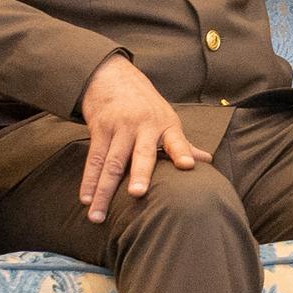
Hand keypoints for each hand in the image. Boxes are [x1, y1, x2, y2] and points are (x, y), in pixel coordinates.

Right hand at [77, 52, 209, 221]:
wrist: (113, 77)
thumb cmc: (145, 106)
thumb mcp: (166, 120)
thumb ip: (183, 144)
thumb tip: (207, 161)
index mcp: (165, 126)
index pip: (177, 141)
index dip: (183, 152)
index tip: (188, 166)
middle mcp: (143, 126)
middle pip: (141, 154)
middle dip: (140, 174)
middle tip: (137, 194)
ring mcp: (120, 127)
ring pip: (112, 162)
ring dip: (104, 190)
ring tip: (98, 215)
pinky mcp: (100, 129)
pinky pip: (94, 158)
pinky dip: (89, 180)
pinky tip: (86, 199)